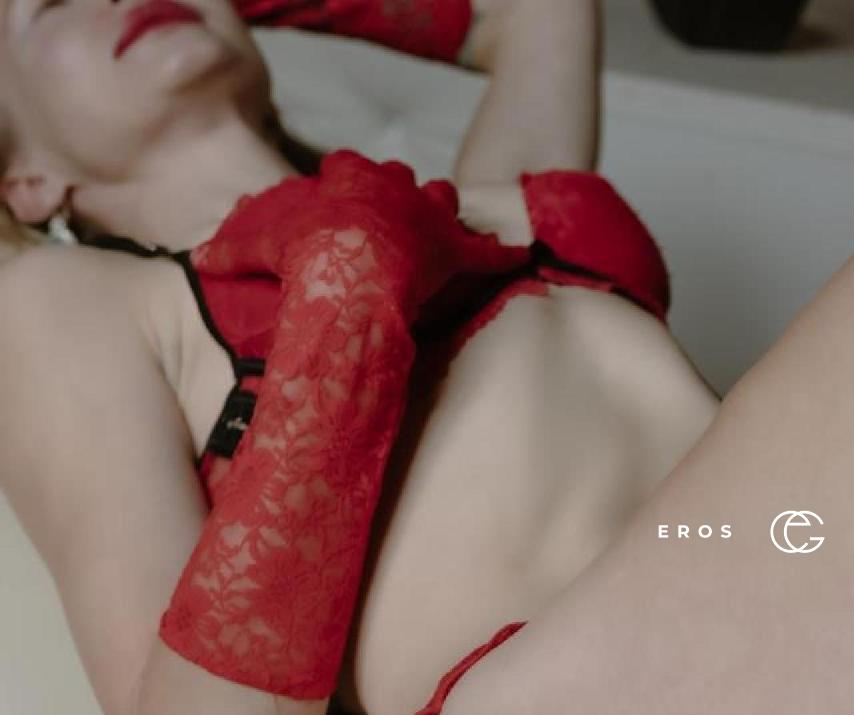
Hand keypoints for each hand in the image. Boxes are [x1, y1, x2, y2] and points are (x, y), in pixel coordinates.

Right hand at [194, 151, 527, 319]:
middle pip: (399, 178)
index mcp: (348, 177)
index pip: (347, 167)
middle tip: (389, 212)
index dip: (343, 180)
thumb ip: (230, 247)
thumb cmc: (301, 253)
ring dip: (441, 211)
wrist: (349, 271)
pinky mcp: (460, 251)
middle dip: (395, 191)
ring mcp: (431, 217)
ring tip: (441, 221)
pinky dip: (503, 251)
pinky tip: (518, 252)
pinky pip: (490, 250)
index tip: (337, 191)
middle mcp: (395, 187)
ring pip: (443, 200)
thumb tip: (199, 258)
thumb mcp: (253, 245)